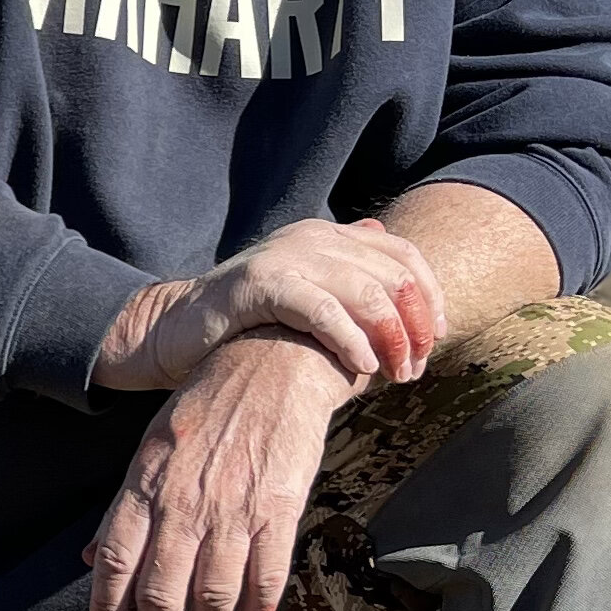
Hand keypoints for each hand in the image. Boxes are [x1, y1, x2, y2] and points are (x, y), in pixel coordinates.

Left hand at [86, 334, 351, 610]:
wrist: (273, 364)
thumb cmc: (207, 407)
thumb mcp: (151, 449)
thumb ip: (124, 509)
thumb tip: (91, 559)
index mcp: (144, 486)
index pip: (114, 562)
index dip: (108, 610)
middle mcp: (183, 503)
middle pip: (161, 591)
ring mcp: (232, 508)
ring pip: (212, 594)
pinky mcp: (278, 508)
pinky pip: (265, 575)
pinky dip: (256, 610)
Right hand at [90, 218, 442, 395]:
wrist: (175, 330)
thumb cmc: (248, 327)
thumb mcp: (309, 302)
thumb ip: (351, 293)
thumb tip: (403, 294)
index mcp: (328, 237)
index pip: (403, 255)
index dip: (430, 296)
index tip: (435, 338)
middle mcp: (312, 238)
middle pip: (392, 276)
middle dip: (412, 327)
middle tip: (413, 369)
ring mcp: (285, 257)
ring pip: (365, 293)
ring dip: (390, 339)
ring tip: (394, 374)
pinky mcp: (260, 284)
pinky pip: (322, 310)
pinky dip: (350, 340)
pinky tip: (361, 368)